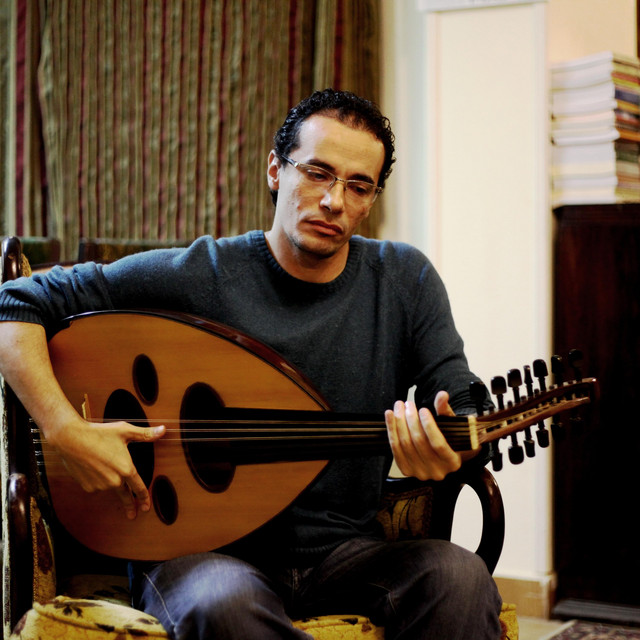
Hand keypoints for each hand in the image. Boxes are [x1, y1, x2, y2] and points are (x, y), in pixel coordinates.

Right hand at [47, 417, 165, 519]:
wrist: (70, 439)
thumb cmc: (99, 433)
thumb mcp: (125, 431)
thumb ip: (146, 434)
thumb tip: (164, 430)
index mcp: (126, 469)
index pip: (139, 487)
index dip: (144, 497)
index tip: (146, 507)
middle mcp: (114, 481)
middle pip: (125, 495)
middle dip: (130, 505)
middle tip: (133, 514)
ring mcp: (100, 485)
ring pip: (110, 486)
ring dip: (110, 481)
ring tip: (102, 463)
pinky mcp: (87, 486)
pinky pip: (97, 486)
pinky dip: (98, 479)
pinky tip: (93, 467)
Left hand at [384, 390, 460, 480]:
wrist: (440, 457)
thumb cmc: (449, 439)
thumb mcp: (453, 425)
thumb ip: (446, 410)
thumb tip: (442, 395)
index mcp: (452, 462)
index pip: (438, 444)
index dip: (429, 426)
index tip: (423, 409)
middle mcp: (437, 471)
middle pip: (418, 442)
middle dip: (411, 419)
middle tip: (408, 403)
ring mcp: (420, 473)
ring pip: (405, 444)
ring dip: (399, 422)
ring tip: (399, 406)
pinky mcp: (406, 470)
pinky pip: (395, 449)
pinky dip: (391, 430)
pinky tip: (390, 416)